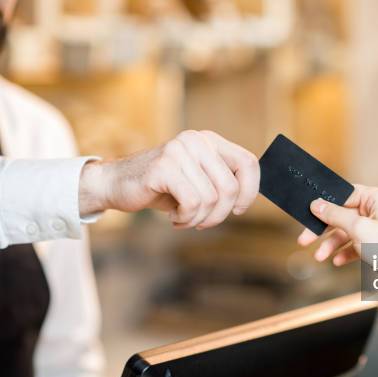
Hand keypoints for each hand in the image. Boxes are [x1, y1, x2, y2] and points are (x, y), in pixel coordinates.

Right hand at [79, 130, 259, 229]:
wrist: (115, 184)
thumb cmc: (162, 187)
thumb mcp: (198, 180)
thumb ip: (222, 183)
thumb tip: (245, 201)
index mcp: (209, 141)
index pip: (248, 163)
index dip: (249, 191)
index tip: (238, 209)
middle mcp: (197, 141)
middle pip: (230, 188)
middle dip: (220, 215)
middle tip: (203, 222)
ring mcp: (179, 151)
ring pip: (211, 200)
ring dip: (199, 219)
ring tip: (185, 218)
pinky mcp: (164, 168)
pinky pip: (193, 204)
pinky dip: (186, 218)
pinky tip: (174, 217)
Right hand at [297, 185, 377, 308]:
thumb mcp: (358, 229)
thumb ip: (335, 215)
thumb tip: (318, 204)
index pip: (345, 194)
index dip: (326, 205)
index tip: (309, 214)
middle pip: (343, 214)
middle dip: (324, 229)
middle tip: (305, 239)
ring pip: (348, 230)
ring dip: (332, 244)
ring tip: (320, 256)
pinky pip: (357, 242)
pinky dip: (346, 251)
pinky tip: (337, 261)